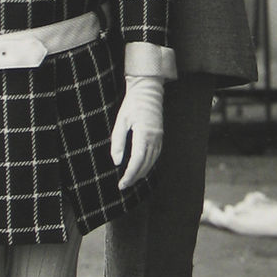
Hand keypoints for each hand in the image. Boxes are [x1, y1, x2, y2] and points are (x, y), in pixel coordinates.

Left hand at [110, 74, 164, 188]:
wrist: (148, 91)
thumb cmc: (132, 104)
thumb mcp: (120, 121)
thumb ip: (118, 142)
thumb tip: (116, 162)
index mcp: (144, 134)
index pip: (137, 160)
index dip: (129, 174)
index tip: (122, 183)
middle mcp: (154, 138)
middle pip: (145, 164)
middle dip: (134, 177)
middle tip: (123, 185)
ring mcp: (159, 137)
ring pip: (152, 162)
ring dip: (142, 173)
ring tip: (130, 180)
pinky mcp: (160, 136)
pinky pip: (155, 155)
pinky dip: (148, 165)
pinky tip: (141, 169)